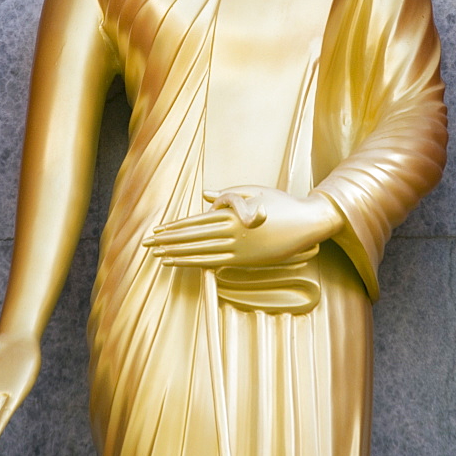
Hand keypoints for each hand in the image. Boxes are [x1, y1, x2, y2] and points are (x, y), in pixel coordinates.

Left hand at [143, 185, 342, 268]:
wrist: (307, 223)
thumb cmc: (281, 203)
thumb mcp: (254, 192)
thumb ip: (228, 195)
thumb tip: (205, 196)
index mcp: (233, 213)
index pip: (197, 222)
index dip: (175, 227)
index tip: (157, 231)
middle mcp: (233, 232)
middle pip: (194, 237)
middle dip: (170, 241)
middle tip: (148, 244)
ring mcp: (240, 248)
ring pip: (201, 252)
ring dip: (178, 254)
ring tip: (159, 256)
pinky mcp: (247, 260)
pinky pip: (215, 262)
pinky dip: (195, 262)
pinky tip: (182, 263)